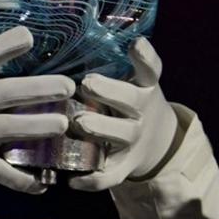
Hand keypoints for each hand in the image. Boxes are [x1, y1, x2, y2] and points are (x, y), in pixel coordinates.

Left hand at [69, 37, 177, 190]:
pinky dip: (91, 180)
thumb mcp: (131, 80)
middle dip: (110, 92)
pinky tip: (70, 179)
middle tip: (88, 83)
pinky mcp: (125, 166)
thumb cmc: (129, 100)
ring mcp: (134, 141)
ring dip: (100, 129)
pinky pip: (109, 176)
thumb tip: (63, 38)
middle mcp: (142, 113)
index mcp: (145, 87)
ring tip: (78, 122)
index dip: (144, 56)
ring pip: (120, 136)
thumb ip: (108, 62)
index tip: (134, 44)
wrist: (155, 140)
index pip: (151, 68)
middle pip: (132, 101)